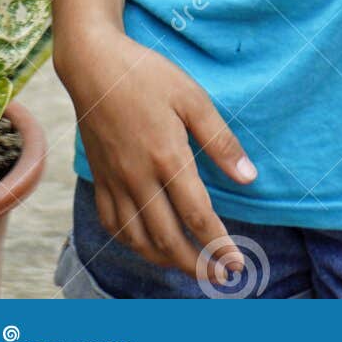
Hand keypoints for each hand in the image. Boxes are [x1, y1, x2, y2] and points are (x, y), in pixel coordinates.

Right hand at [58, 28, 256, 285]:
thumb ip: (220, 140)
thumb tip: (249, 177)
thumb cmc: (147, 75)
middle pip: (168, 239)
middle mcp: (138, 177)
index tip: (236, 264)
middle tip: (219, 277)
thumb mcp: (192, 97)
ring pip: (138, 239)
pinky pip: (112, 224)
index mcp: (167, 157)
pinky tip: (147, 244)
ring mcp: (115, 181)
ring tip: (188, 266)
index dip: (219, 246)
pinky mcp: (99, 178)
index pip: (197, 216)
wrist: (93, 64)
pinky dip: (132, 243)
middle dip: (196, 265)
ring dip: (165, 260)